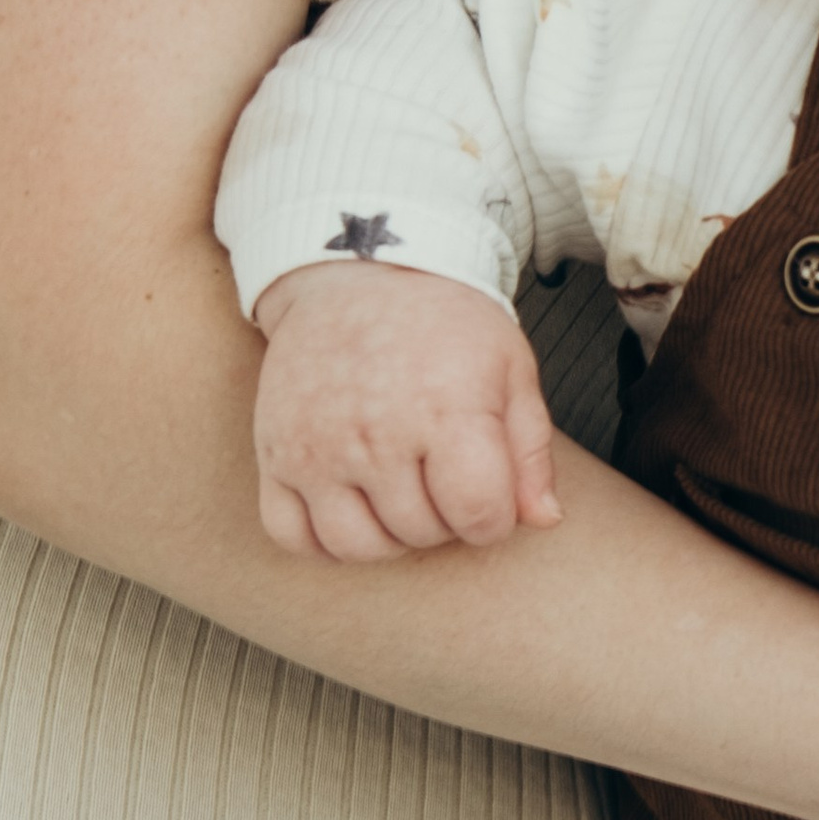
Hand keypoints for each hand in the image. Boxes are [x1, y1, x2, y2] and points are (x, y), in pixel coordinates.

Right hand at [251, 261, 560, 559]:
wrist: (360, 273)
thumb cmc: (445, 325)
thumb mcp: (509, 370)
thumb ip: (529, 451)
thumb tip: (544, 520)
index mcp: (445, 409)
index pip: (479, 515)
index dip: (494, 519)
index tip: (488, 493)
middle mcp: (376, 432)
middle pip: (422, 532)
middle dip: (445, 519)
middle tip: (442, 478)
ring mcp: (316, 446)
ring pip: (358, 546)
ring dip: (389, 536)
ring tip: (401, 494)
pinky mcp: (274, 453)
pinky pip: (291, 536)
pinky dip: (323, 540)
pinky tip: (350, 508)